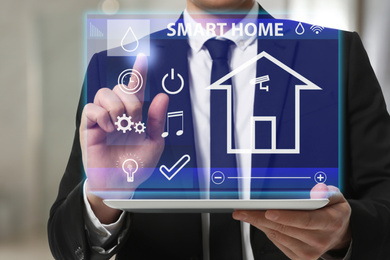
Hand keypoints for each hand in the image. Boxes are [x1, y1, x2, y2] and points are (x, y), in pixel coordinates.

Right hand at [80, 54, 168, 222]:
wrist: (121, 183)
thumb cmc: (137, 165)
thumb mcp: (154, 143)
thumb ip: (157, 120)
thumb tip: (162, 96)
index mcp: (135, 115)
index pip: (135, 89)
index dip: (138, 73)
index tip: (143, 57)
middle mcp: (119, 114)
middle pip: (120, 87)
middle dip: (130, 100)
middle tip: (134, 120)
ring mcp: (103, 119)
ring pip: (104, 94)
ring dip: (116, 108)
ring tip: (120, 126)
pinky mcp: (89, 127)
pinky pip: (91, 109)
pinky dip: (102, 116)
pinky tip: (109, 128)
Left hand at [233, 184, 351, 259]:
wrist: (339, 234)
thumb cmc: (333, 212)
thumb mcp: (336, 198)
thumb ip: (327, 192)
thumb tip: (317, 189)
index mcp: (330, 222)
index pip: (306, 220)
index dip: (286, 217)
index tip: (269, 212)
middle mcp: (320, 239)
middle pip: (285, 228)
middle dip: (261, 218)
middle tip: (243, 210)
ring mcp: (310, 251)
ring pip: (278, 235)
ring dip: (259, 224)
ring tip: (246, 213)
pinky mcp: (300, 257)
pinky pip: (277, 242)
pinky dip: (266, 230)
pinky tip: (259, 221)